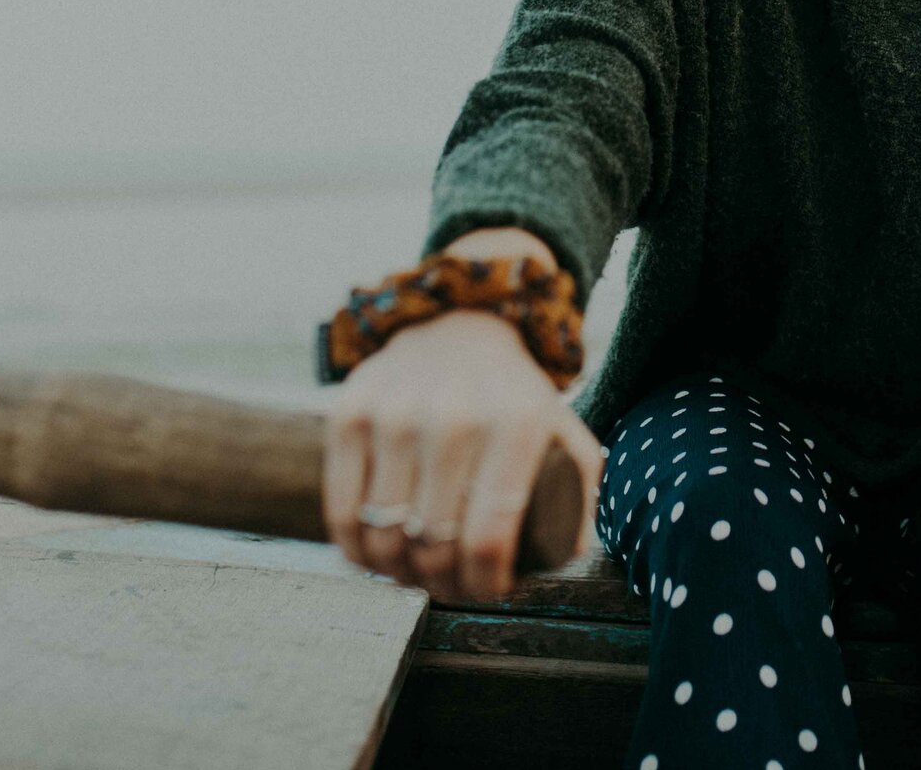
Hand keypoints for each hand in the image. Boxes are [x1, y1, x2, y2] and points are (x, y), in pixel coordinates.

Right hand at [319, 233, 601, 600]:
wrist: (456, 329)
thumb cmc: (514, 400)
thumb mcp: (562, 433)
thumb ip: (578, 492)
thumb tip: (564, 557)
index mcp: (516, 425)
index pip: (490, 536)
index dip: (485, 583)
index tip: (488, 592)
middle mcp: (455, 415)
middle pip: (435, 542)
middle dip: (443, 584)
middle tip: (450, 587)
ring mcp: (396, 413)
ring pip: (385, 534)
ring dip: (396, 574)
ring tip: (413, 576)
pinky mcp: (351, 413)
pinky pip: (342, 510)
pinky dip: (354, 551)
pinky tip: (371, 558)